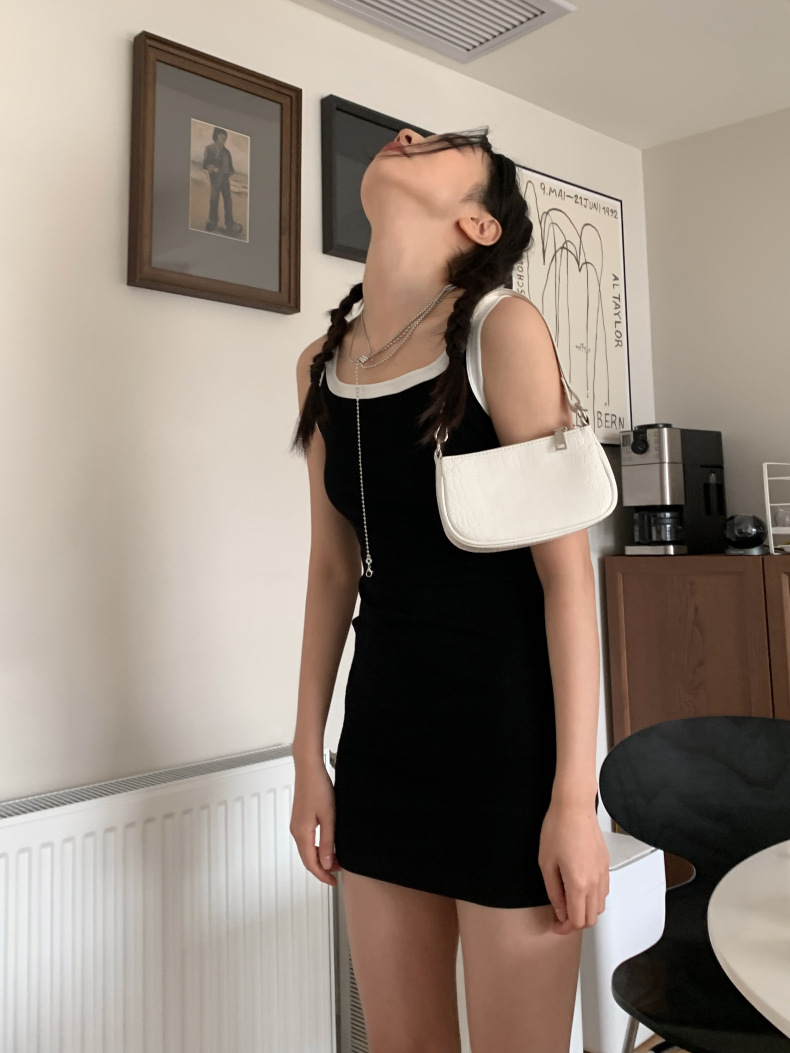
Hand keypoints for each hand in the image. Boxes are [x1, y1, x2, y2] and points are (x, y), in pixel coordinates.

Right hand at [289, 760, 338, 886]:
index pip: (310, 864)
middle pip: (307, 859)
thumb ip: (327, 842)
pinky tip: (328, 845)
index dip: (322, 875)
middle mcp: (296, 831)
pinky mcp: (300, 819)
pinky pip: (307, 840)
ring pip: (307, 850)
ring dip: (320, 857)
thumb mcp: (329, 818)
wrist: (309, 769)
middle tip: (338, 872)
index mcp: (302, 833)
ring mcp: (296, 825)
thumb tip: (325, 864)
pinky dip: (317, 848)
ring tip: (336, 859)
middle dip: (322, 868)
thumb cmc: (319, 789)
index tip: (334, 882)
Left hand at [538, 797, 609, 934]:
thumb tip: (559, 909)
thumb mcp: (546, 863)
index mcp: (578, 883)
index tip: (556, 926)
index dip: (565, 928)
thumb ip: (553, 891)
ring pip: (600, 906)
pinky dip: (594, 899)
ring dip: (586, 911)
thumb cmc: (558, 828)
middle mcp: (595, 881)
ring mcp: (603, 873)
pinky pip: (604, 891)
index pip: (577, 920)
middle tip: (561, 918)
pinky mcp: (606, 864)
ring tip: (569, 904)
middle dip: (575, 923)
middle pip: (591, 918)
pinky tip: (580, 890)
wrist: (574, 807)